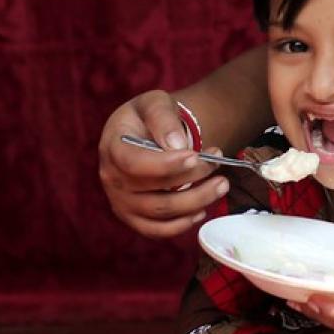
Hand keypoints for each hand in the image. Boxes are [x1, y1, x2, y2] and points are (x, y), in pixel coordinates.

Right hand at [98, 89, 228, 237]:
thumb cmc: (149, 117)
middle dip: (193, 178)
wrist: (143, 133)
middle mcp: (111, 179)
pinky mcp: (133, 218)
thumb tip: (177, 146)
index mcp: (112, 147)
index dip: (166, 165)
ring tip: (222, 184)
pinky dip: (182, 224)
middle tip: (218, 162)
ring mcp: (121, 202)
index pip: (134, 163)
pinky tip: (202, 209)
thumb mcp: (155, 103)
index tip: (195, 157)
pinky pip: (157, 230)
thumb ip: (163, 119)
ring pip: (161, 212)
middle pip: (154, 191)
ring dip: (197, 201)